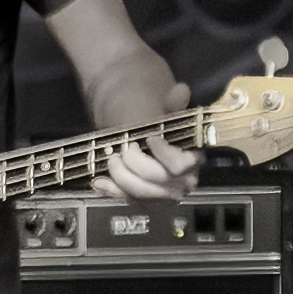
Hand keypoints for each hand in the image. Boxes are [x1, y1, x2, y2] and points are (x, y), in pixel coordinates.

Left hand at [102, 76, 200, 202]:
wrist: (141, 140)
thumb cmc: (156, 128)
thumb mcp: (164, 112)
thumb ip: (173, 103)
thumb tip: (180, 91)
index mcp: (192, 159)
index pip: (181, 165)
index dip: (164, 153)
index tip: (150, 138)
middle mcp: (182, 182)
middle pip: (158, 180)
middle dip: (135, 162)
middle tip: (124, 148)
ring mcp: (163, 195)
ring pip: (141, 194)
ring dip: (121, 176)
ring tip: (113, 160)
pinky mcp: (145, 203)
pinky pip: (128, 202)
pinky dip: (111, 192)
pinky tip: (99, 181)